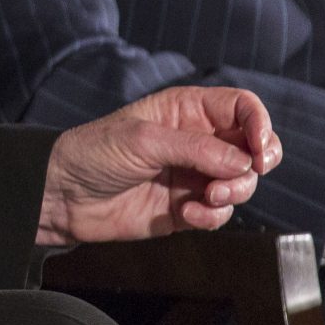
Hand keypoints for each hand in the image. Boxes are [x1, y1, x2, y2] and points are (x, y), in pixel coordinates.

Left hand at [35, 87, 281, 245]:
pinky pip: (220, 213)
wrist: (64, 196)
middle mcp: (196, 141)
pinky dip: (212, 216)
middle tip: (243, 176)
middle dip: (254, 165)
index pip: (242, 107)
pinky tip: (186, 213)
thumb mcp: (143, 140)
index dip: (260, 125)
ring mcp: (193, 175)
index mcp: (186, 111)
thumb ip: (196, 149)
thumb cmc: (93, 153)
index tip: (260, 150)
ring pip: (242, 183)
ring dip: (233, 193)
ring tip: (206, 197)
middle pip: (253, 147)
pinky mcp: (188, 207)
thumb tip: (244, 161)